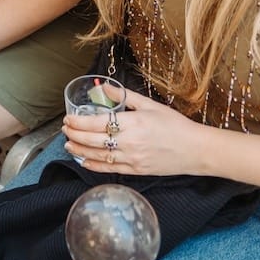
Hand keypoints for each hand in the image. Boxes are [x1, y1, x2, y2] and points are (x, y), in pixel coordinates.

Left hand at [62, 93, 203, 176]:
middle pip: (93, 140)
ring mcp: (131, 159)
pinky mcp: (135, 171)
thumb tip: (104, 88)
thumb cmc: (175, 125)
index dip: (79, 121)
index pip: (97, 123)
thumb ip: (125, 97)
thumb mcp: (150, 105)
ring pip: (98, 156)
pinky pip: (109, 169)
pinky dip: (94, 165)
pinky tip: (84, 160)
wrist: (195, 150)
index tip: (68, 118)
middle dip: (75, 134)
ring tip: (68, 144)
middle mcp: (129, 143)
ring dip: (80, 150)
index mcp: (132, 124)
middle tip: (65, 129)